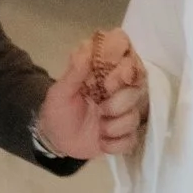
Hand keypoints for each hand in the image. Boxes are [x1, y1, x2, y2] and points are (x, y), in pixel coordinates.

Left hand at [37, 28, 147, 162]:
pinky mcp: (124, 136)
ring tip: (98, 129)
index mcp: (104, 77)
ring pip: (135, 117)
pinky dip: (115, 144)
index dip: (126, 69)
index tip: (109, 82)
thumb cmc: (58, 110)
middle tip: (100, 109)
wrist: (56, 140)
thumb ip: (74, 72)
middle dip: (119, 103)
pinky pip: (131, 140)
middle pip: (137, 90)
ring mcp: (123, 115)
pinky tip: (101, 142)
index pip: (128, 63)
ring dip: (115, 126)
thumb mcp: (60, 92)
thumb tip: (87, 48)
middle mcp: (118, 93)